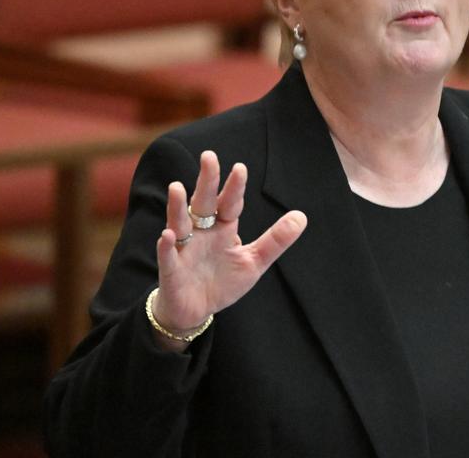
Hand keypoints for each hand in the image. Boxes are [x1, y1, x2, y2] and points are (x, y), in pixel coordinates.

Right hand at [151, 150, 306, 343]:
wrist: (195, 311)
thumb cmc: (222, 282)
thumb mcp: (254, 261)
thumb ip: (275, 240)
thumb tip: (301, 216)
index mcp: (222, 229)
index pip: (230, 203)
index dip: (234, 187)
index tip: (240, 168)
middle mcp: (201, 233)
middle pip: (203, 203)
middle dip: (207, 181)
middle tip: (209, 156)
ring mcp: (184, 249)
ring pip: (180, 222)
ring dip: (178, 207)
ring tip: (177, 188)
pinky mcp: (171, 270)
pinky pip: (168, 256)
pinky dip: (166, 246)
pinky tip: (168, 235)